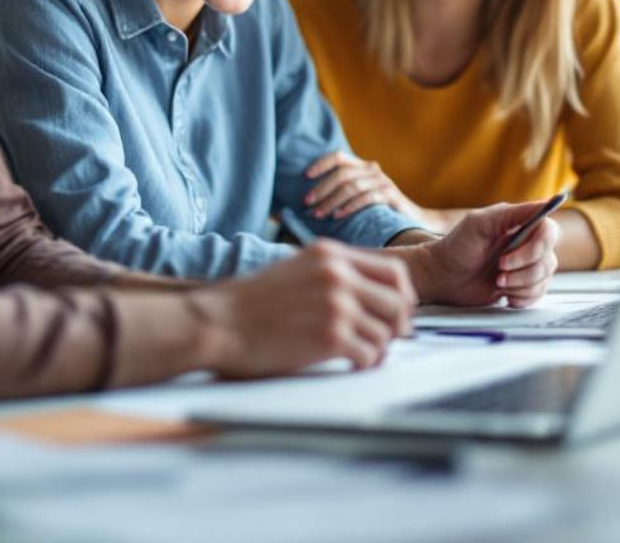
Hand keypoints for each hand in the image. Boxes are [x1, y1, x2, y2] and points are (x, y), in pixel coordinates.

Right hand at [191, 240, 416, 376]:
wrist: (217, 323)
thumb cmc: (248, 303)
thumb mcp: (293, 268)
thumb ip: (329, 274)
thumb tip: (366, 295)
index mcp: (330, 254)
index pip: (393, 271)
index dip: (403, 297)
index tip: (398, 313)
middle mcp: (337, 275)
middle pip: (398, 302)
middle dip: (398, 325)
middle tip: (389, 339)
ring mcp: (336, 304)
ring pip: (386, 332)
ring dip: (379, 348)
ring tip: (364, 354)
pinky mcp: (330, 337)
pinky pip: (370, 355)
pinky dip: (365, 364)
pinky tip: (350, 364)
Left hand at [304, 151, 422, 220]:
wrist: (413, 220)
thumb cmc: (378, 209)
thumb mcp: (359, 195)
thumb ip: (342, 190)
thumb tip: (310, 196)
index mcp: (362, 166)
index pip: (338, 157)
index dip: (321, 164)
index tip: (305, 176)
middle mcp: (372, 170)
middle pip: (342, 174)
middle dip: (322, 188)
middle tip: (307, 203)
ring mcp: (383, 182)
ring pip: (352, 187)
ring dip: (332, 201)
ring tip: (318, 214)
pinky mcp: (390, 196)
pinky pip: (367, 198)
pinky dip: (350, 207)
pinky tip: (338, 216)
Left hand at [398, 198, 560, 308]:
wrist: (443, 277)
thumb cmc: (457, 246)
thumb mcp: (478, 224)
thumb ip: (512, 213)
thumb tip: (546, 203)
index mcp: (520, 225)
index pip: (549, 231)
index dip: (537, 247)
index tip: (508, 257)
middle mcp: (527, 244)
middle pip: (549, 259)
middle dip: (523, 271)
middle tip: (498, 271)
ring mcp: (526, 266)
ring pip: (544, 279)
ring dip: (520, 285)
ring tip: (497, 282)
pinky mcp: (523, 286)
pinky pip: (538, 294)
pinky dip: (522, 298)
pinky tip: (504, 295)